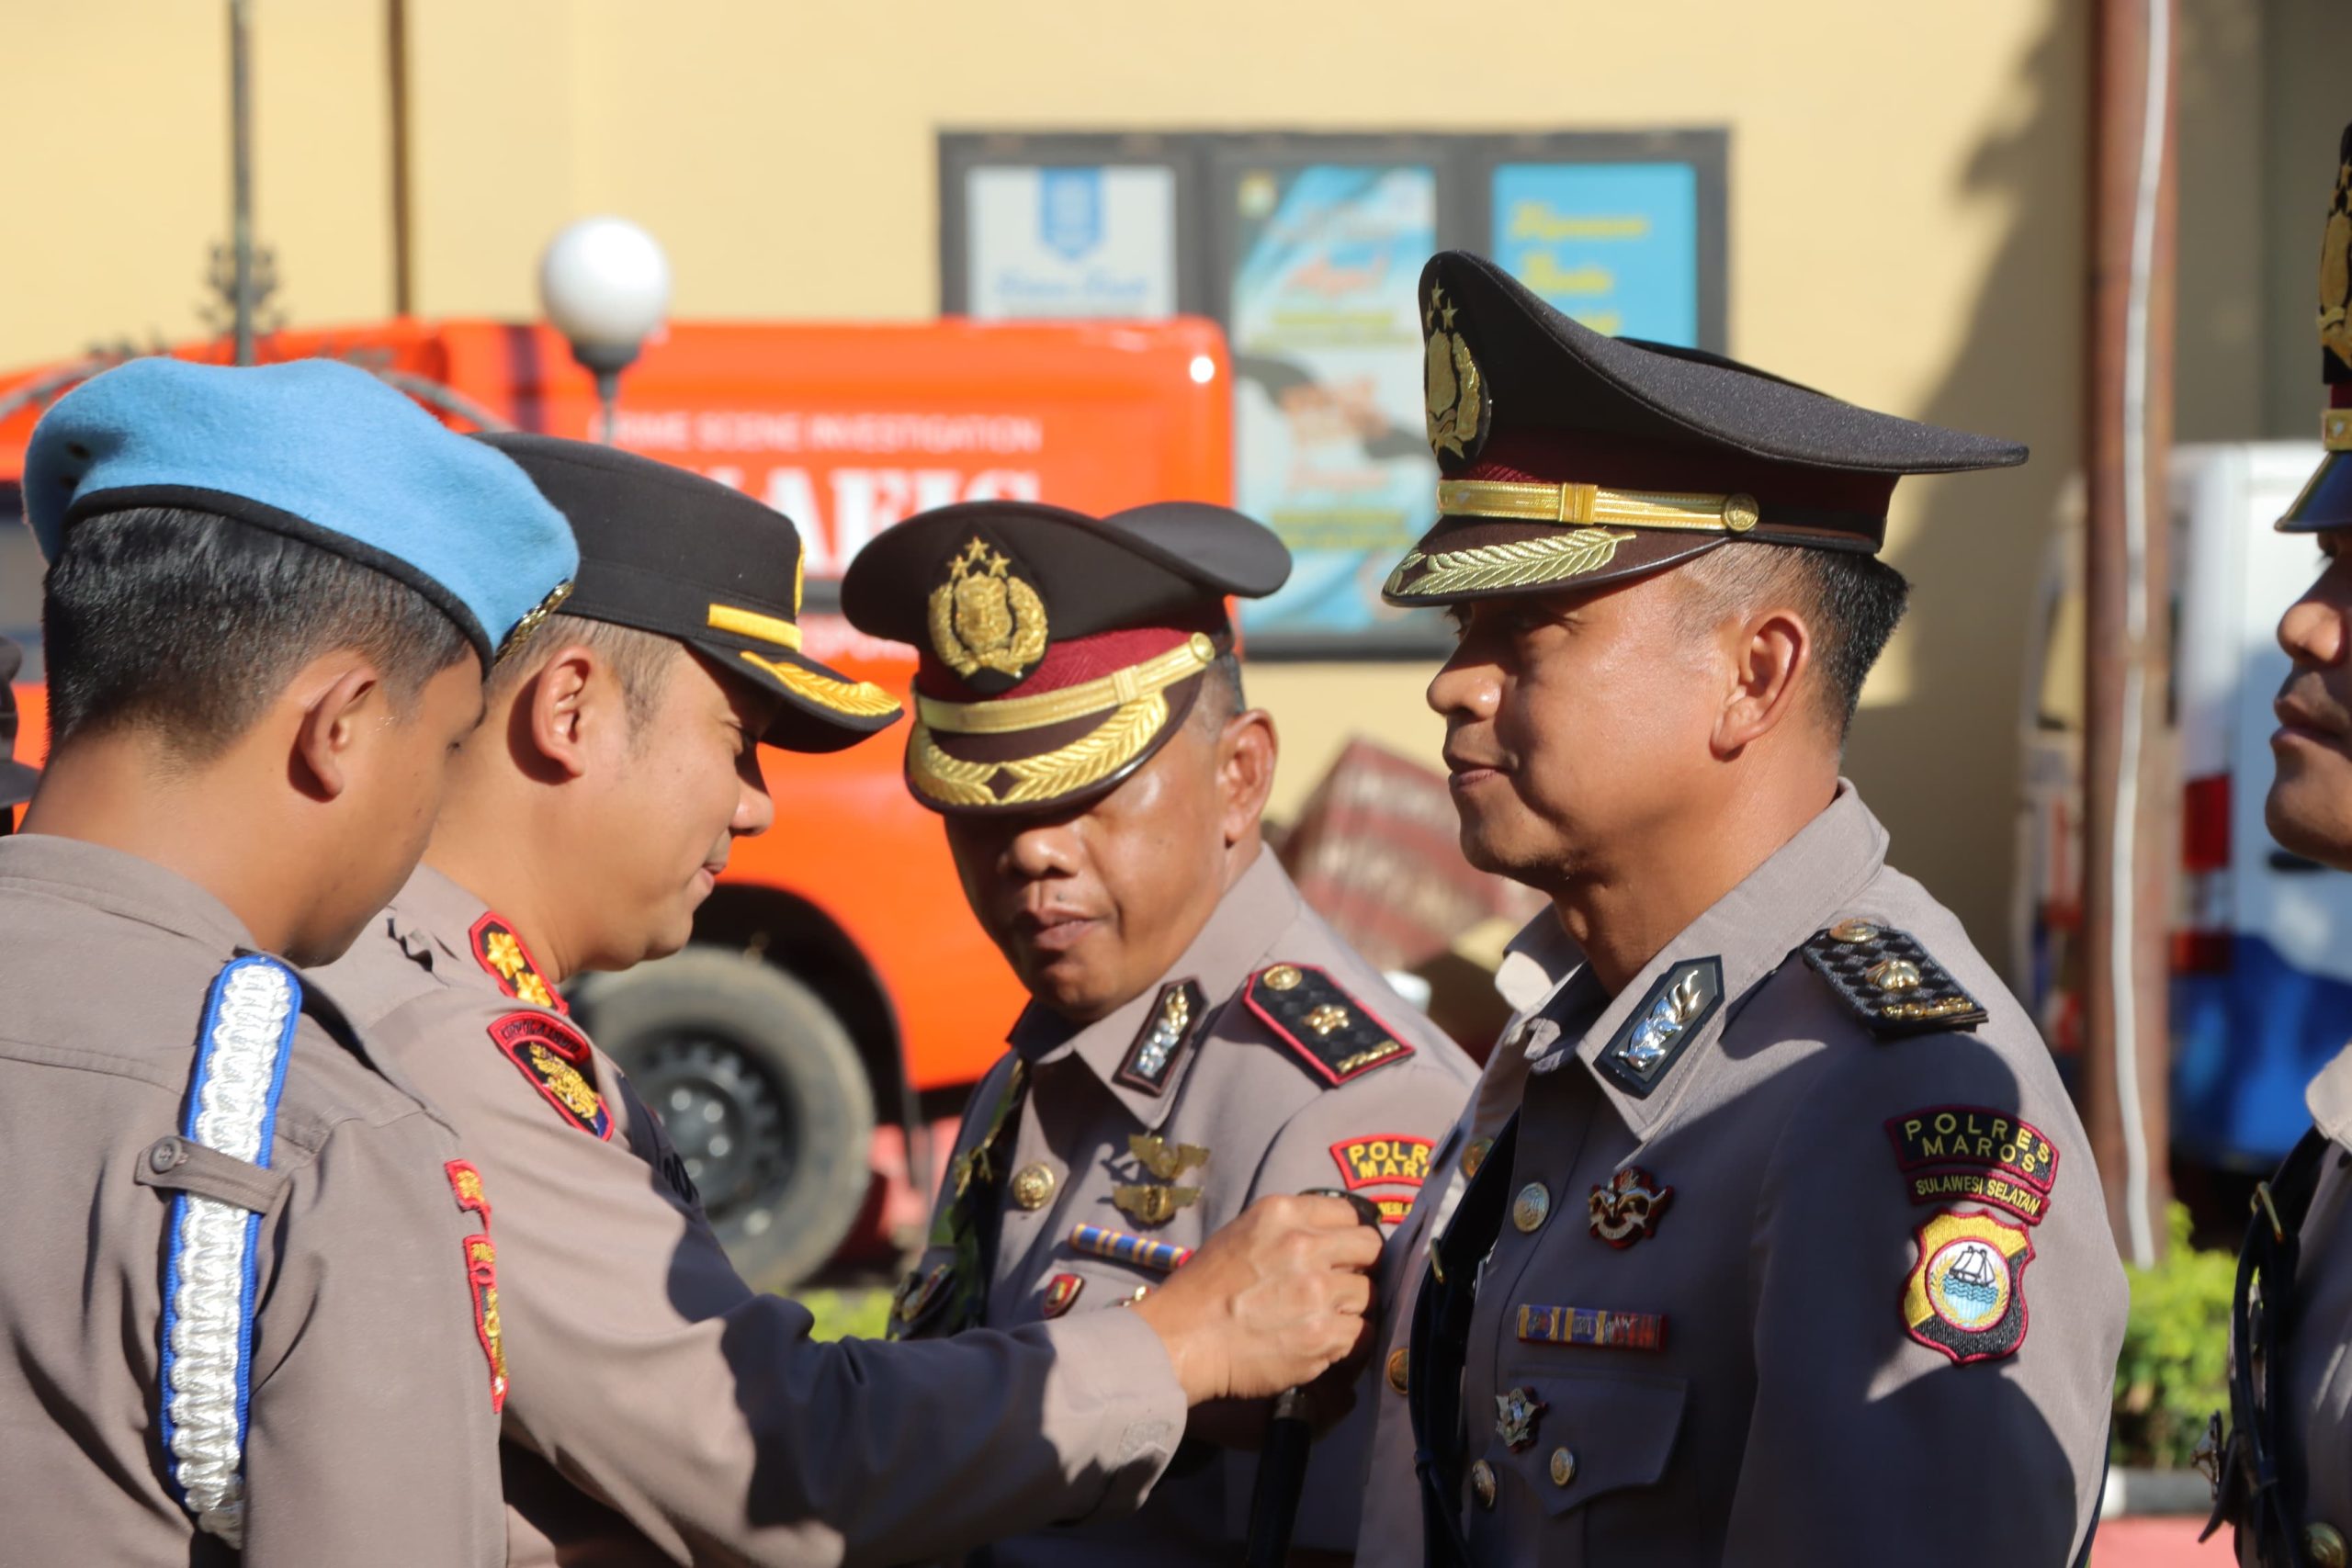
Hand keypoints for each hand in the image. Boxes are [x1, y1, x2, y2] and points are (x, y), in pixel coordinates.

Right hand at [1131, 1194, 1380, 1404]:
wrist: (1182, 1340)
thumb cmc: (1204, 1289)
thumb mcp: (1241, 1233)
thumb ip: (1288, 1229)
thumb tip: (1330, 1238)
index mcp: (1283, 1214)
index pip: (1350, 1214)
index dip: (1348, 1237)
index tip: (1343, 1254)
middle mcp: (1305, 1247)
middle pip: (1370, 1249)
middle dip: (1361, 1267)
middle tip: (1343, 1285)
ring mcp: (1318, 1293)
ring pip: (1368, 1295)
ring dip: (1351, 1307)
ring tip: (1324, 1318)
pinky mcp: (1323, 1335)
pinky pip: (1361, 1334)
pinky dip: (1346, 1340)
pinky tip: (1322, 1341)